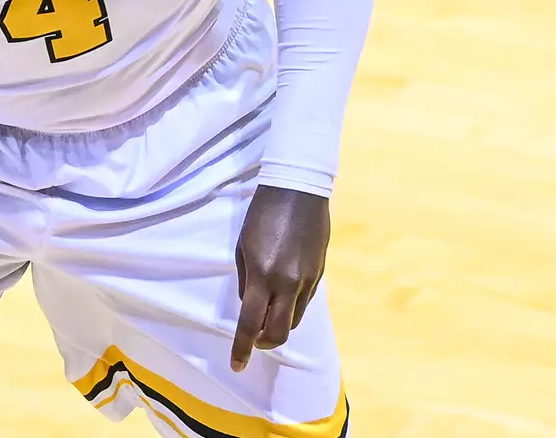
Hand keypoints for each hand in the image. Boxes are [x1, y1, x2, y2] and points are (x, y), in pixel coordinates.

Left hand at [230, 185, 329, 372]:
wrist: (298, 191)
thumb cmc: (262, 215)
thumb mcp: (243, 247)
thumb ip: (245, 280)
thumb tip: (248, 306)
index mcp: (262, 275)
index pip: (251, 323)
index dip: (242, 348)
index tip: (236, 365)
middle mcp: (287, 283)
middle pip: (278, 333)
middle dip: (263, 344)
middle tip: (252, 342)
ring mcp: (307, 281)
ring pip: (293, 321)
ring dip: (278, 326)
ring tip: (265, 318)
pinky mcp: (319, 275)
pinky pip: (303, 303)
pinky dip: (289, 309)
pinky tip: (280, 298)